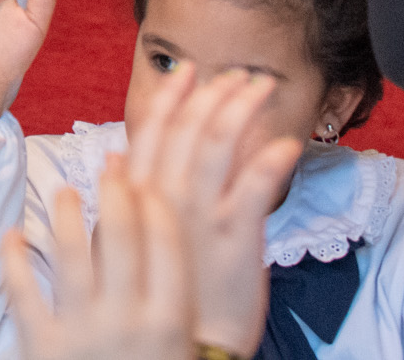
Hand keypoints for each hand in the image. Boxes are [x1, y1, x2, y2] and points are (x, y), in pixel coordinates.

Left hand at [3, 155, 190, 359]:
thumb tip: (173, 235)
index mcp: (171, 322)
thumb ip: (174, 298)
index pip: (167, 242)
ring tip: (62, 192)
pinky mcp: (42, 346)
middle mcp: (129, 322)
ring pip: (69, 252)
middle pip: (121, 236)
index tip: (147, 177)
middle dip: (115, 191)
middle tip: (109, 166)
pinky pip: (21, 291)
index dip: (155, 201)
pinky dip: (13, 259)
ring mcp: (82, 333)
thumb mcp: (178, 346)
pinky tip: (11, 236)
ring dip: (64, 214)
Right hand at [124, 63, 302, 356]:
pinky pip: (255, 190)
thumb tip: (116, 156)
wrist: (184, 344)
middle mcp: (167, 197)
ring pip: (219, 145)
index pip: (153, 132)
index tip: (189, 72)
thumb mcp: (125, 237)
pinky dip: (271, 160)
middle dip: (215, 93)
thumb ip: (125, 193)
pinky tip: (287, 141)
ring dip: (241, 108)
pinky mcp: (236, 239)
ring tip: (262, 87)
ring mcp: (201, 216)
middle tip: (237, 73)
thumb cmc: (158, 290)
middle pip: (190, 129)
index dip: (172, 97)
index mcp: (139, 194)